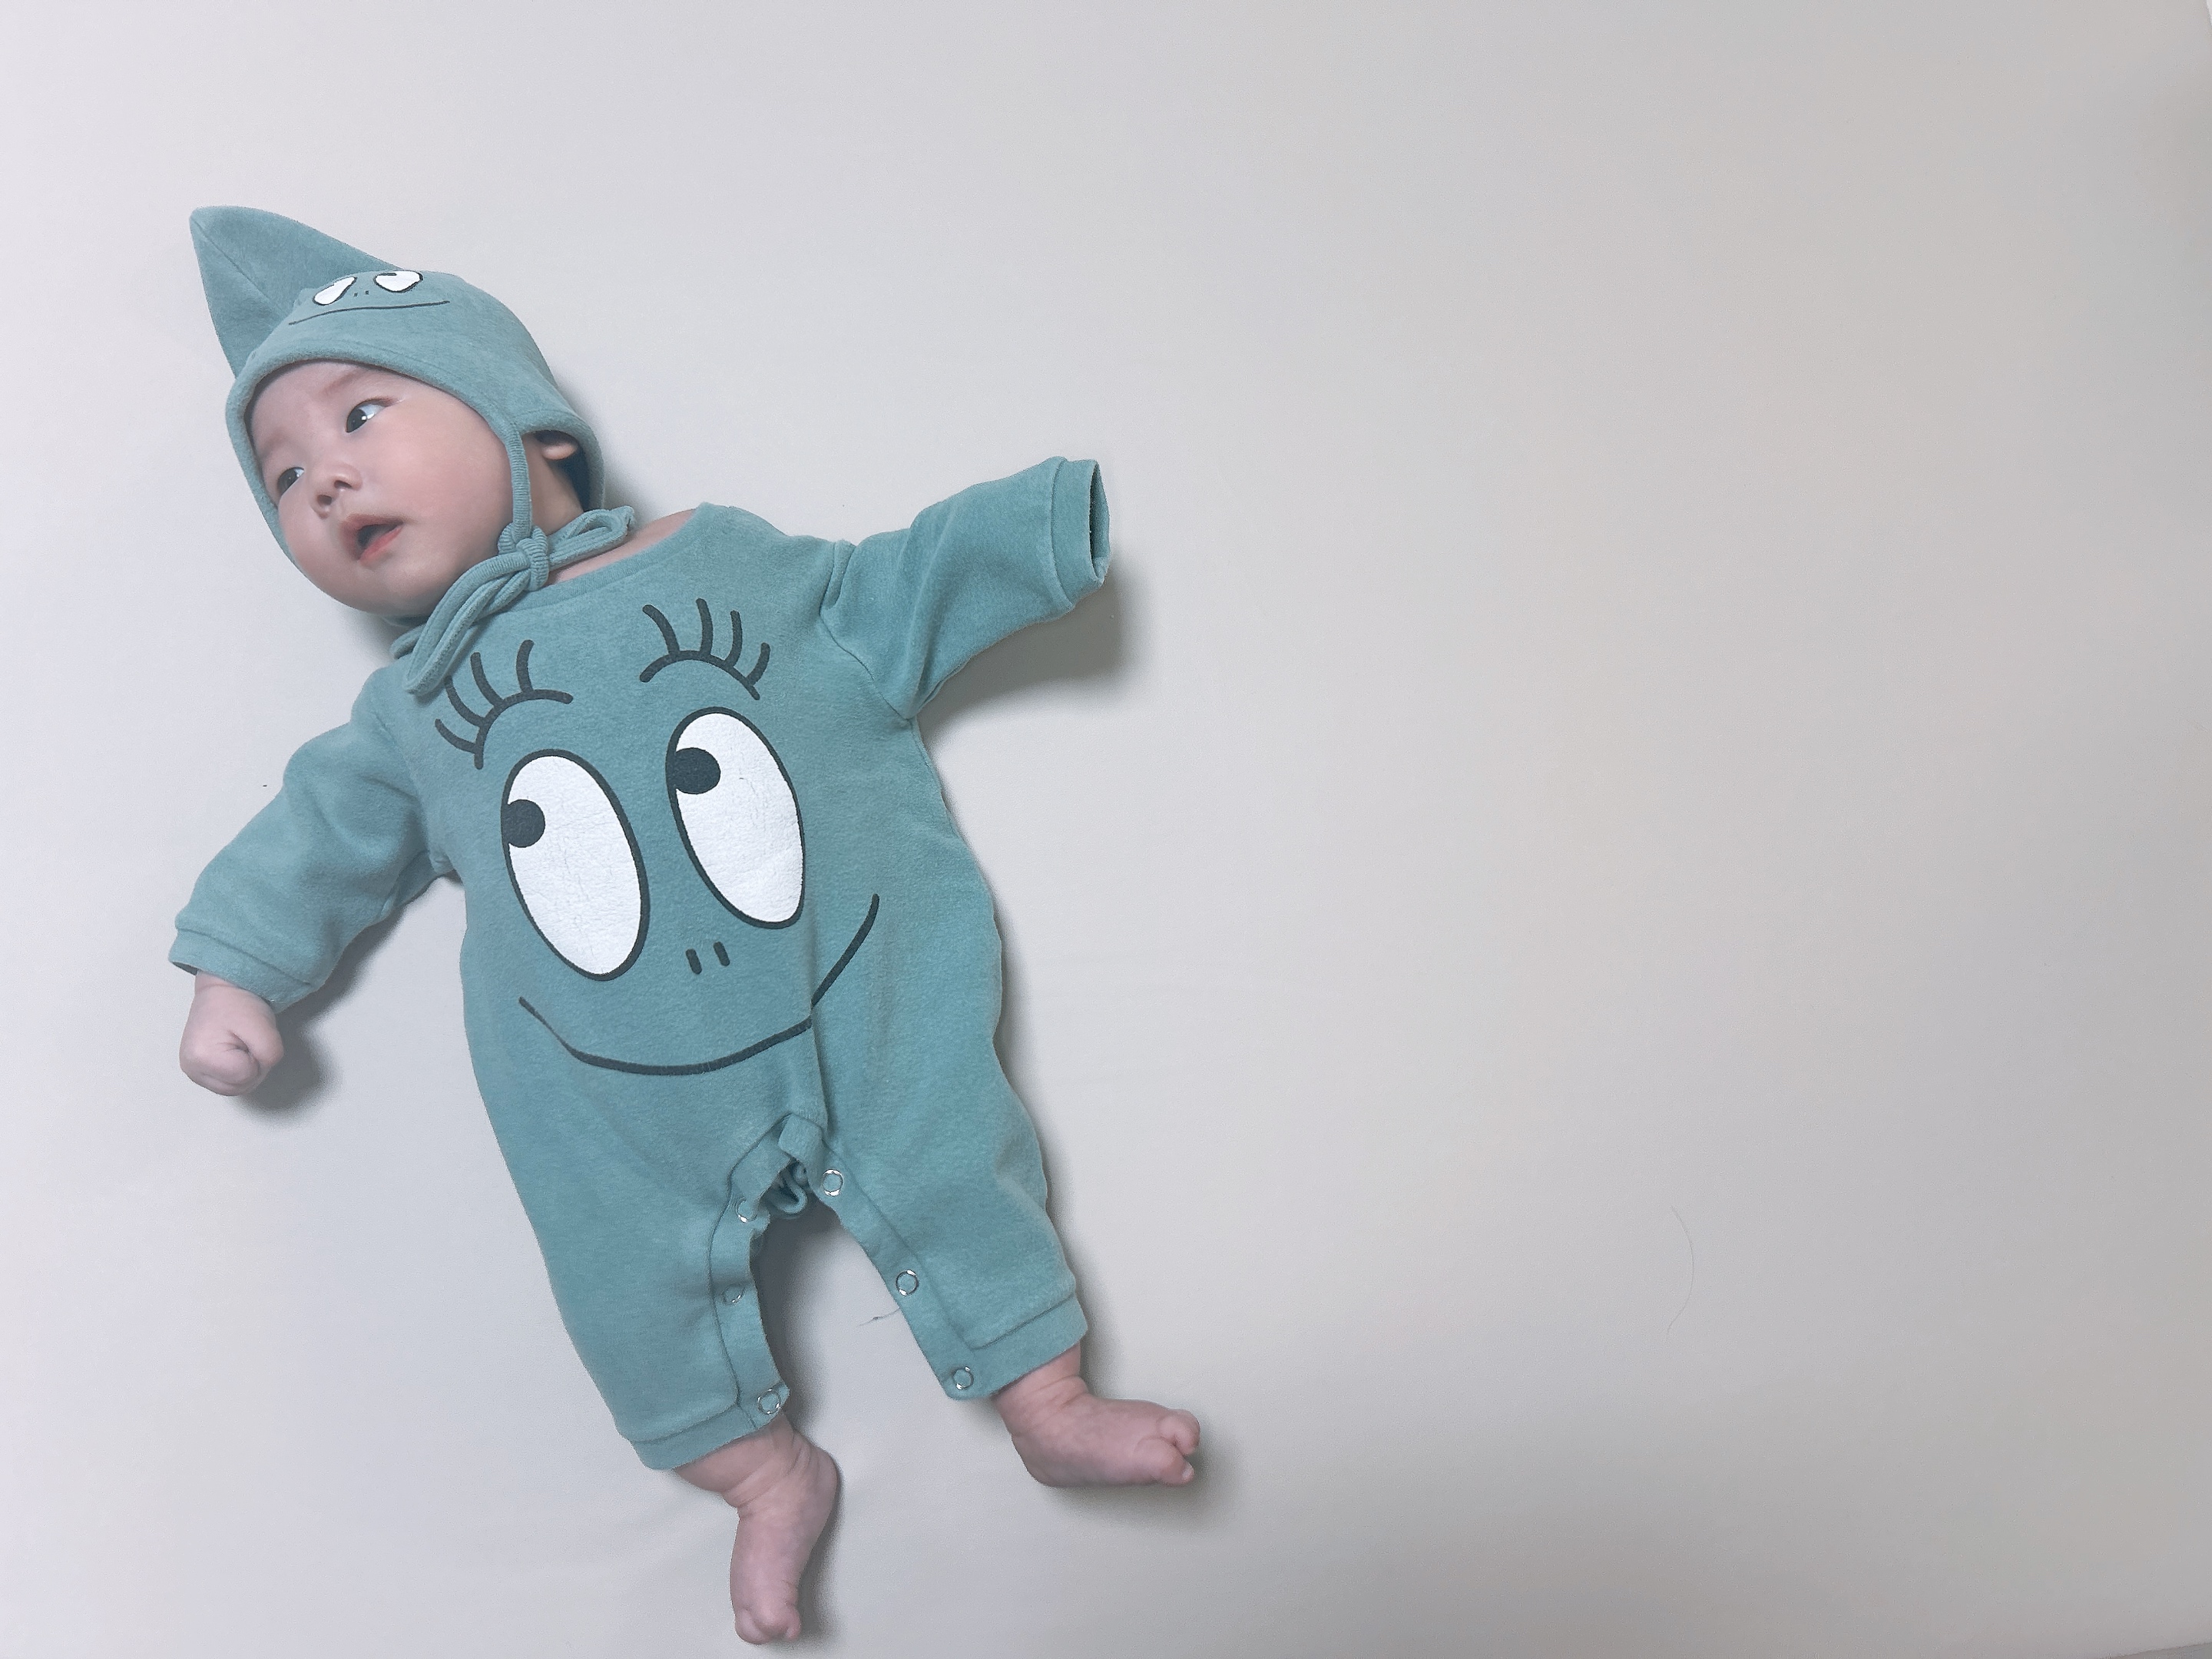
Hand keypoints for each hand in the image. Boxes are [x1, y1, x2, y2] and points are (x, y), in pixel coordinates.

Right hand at [179, 973, 282, 1094]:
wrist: (222, 992)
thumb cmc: (239, 1004)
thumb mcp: (264, 1028)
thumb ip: (269, 1055)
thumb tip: (260, 1071)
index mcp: (202, 1057)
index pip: (246, 1077)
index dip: (258, 1059)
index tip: (250, 1038)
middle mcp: (191, 1068)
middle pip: (239, 1087)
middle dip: (253, 1068)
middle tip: (247, 1042)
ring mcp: (192, 1071)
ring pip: (234, 1088)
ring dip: (246, 1071)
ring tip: (241, 1046)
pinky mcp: (198, 1070)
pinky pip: (227, 1083)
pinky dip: (237, 1072)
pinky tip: (234, 1054)